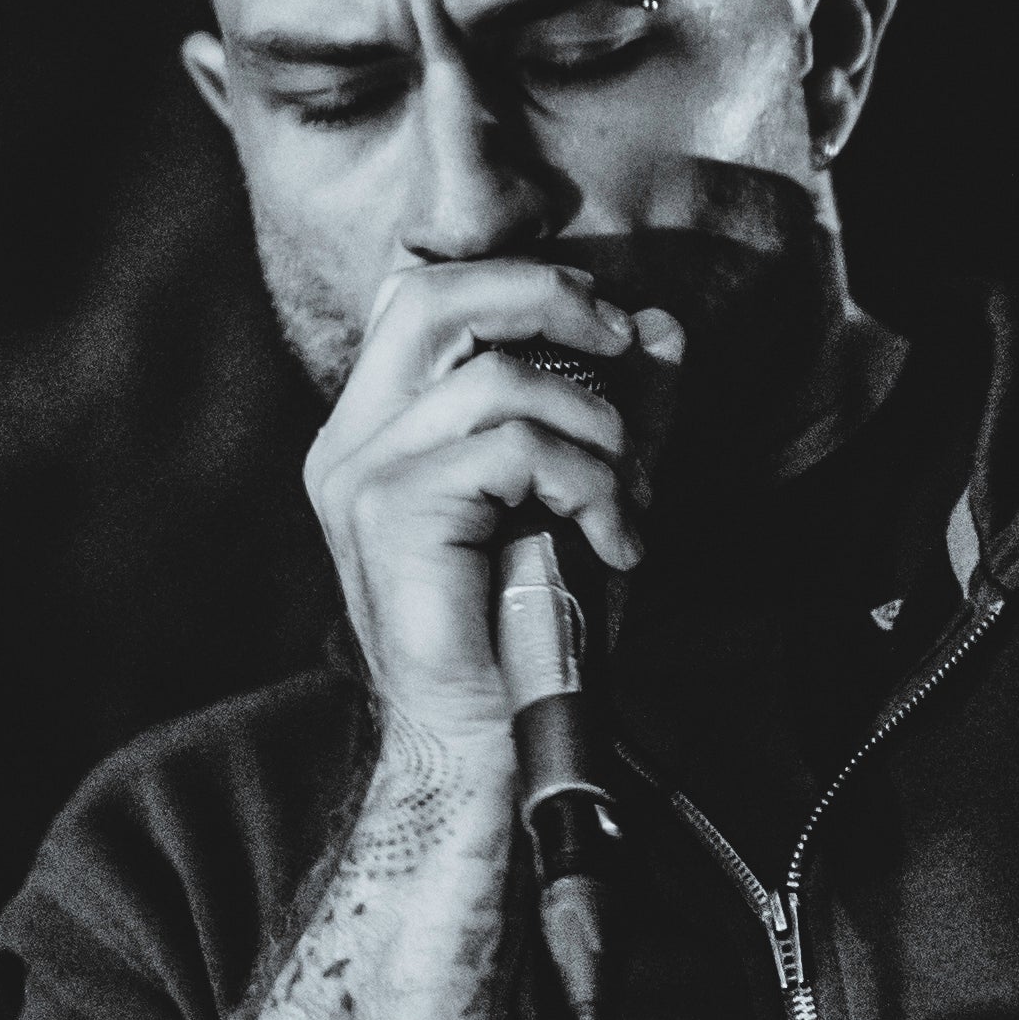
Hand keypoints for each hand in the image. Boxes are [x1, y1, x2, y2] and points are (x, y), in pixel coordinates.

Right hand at [298, 255, 681, 737]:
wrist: (485, 742)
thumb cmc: (529, 629)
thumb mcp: (587, 495)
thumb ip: (617, 411)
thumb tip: (664, 328)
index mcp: (383, 425)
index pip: (422, 293)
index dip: (516, 277)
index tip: (606, 318)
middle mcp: (354, 439)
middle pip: (435, 296)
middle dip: (547, 298)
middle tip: (624, 342)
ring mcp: (362, 473)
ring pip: (498, 378)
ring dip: (597, 429)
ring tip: (630, 498)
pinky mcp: (392, 510)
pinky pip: (514, 448)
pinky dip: (590, 484)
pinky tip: (618, 541)